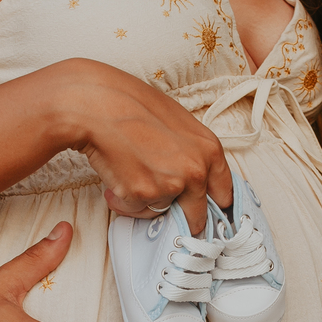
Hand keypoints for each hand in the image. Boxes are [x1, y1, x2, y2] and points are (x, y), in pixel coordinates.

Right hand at [58, 59, 232, 233]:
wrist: (98, 107)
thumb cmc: (133, 106)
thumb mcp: (178, 123)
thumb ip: (191, 153)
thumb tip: (191, 177)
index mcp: (210, 150)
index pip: (223, 193)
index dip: (214, 205)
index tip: (207, 212)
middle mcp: (196, 171)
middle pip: (197, 215)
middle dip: (179, 215)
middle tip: (162, 204)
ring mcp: (170, 186)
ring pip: (160, 211)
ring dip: (144, 200)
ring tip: (129, 172)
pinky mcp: (143, 196)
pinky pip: (135, 209)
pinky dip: (123, 200)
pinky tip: (116, 176)